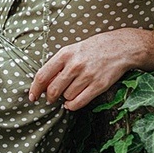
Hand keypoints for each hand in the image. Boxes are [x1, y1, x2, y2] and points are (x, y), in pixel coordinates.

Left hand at [28, 28, 153, 110]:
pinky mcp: (99, 85)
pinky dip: (72, 105)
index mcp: (65, 54)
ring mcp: (87, 75)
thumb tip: (43, 83)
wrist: (121, 47)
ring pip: (66, 96)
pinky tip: (72, 103)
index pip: (42, 75)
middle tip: (51, 98)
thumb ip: (58, 64)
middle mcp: (75, 65)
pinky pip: (79, 102)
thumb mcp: (73, 49)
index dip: (35, 89)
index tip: (32, 96)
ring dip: (65, 98)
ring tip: (70, 92)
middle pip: (53, 90)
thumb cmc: (94, 48)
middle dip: (50, 97)